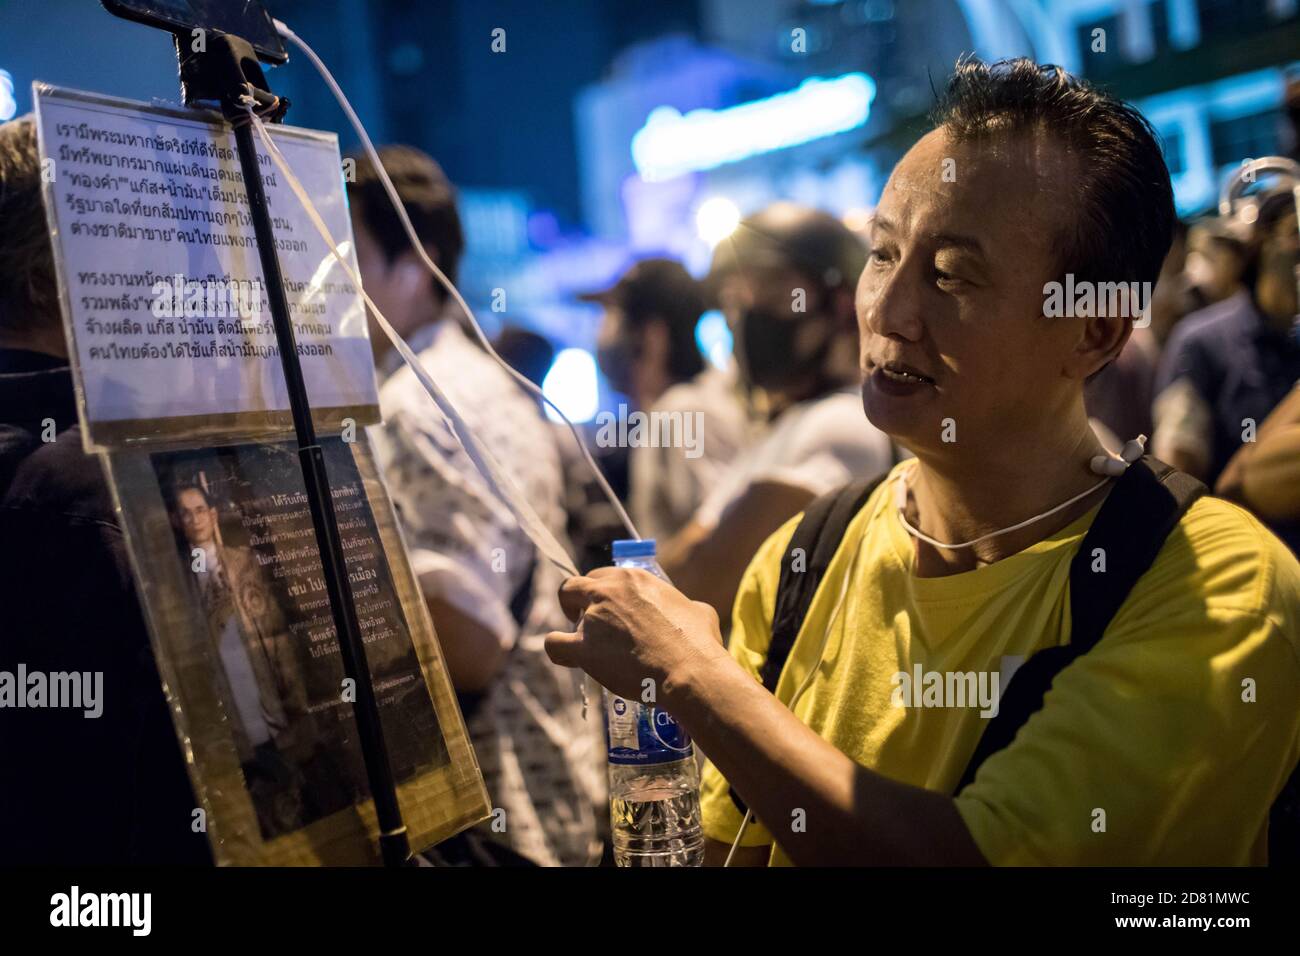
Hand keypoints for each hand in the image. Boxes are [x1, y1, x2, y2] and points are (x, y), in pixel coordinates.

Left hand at [545, 567, 727, 704]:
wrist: (689, 672)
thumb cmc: (699, 644)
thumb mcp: (698, 610)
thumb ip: (682, 605)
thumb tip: (688, 610)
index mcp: (634, 578)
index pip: (602, 576)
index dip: (602, 593)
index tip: (609, 609)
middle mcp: (609, 591)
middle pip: (575, 586)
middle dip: (578, 602)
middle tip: (590, 623)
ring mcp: (594, 618)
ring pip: (564, 612)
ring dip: (573, 628)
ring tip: (588, 648)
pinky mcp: (584, 648)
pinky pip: (553, 643)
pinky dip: (558, 649)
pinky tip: (569, 658)